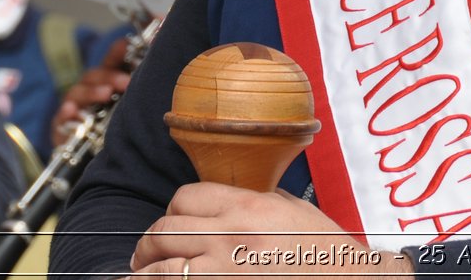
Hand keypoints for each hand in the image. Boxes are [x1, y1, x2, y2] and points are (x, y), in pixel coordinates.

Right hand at [51, 37, 130, 146]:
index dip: (119, 52)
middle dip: (111, 76)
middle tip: (127, 82)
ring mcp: (73, 106)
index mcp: (106, 82)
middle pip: (95, 75)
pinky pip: (61, 117)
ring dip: (92, 92)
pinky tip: (71, 111)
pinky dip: (66, 113)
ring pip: (78, 92)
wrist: (87, 156)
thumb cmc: (114, 128)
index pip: (111, 62)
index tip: (129, 44)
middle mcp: (88, 90)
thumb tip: (163, 76)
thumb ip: (141, 91)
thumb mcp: (129, 108)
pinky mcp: (61, 125)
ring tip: (106, 93)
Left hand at [129, 183, 412, 275]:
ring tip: (143, 275)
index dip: (174, 210)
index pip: (186, 197)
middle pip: (164, 229)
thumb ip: (259, 202)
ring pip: (159, 265)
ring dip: (145, 270)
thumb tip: (229, 202)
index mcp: (249, 207)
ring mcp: (222, 270)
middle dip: (149, 243)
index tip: (174, 223)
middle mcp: (230, 235)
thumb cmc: (327, 252)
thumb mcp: (295, 212)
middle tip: (147, 254)